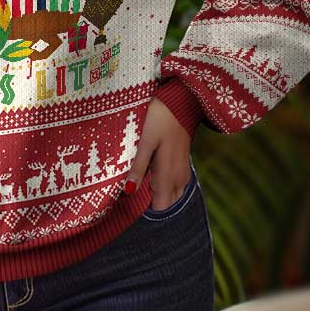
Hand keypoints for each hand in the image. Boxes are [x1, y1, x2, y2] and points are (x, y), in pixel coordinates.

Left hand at [125, 95, 191, 211]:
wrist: (180, 101)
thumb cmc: (159, 119)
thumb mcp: (144, 142)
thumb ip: (138, 168)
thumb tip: (129, 192)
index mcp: (168, 176)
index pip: (160, 208)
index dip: (143, 208)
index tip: (127, 201)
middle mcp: (178, 178)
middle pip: (165, 203)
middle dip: (149, 202)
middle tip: (130, 189)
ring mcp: (182, 171)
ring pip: (170, 194)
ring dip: (156, 192)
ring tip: (138, 179)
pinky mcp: (181, 162)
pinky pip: (173, 183)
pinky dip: (161, 183)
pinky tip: (150, 170)